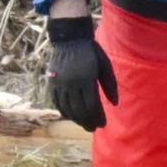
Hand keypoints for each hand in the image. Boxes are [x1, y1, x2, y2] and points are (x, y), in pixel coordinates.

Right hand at [45, 11, 115, 132]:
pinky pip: (57, 102)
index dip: (97, 117)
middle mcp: (71, 83)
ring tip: (84, 124)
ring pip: (67, 108)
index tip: (103, 124)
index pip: (92, 105)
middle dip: (88, 121)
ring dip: (76, 119)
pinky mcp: (52, 83)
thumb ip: (110, 85)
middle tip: (93, 128)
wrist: (69, 38)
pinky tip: (70, 116)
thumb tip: (114, 104)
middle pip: (79, 110)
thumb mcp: (105, 65)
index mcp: (86, 79)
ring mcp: (60, 84)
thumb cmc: (91, 51)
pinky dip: (64, 111)